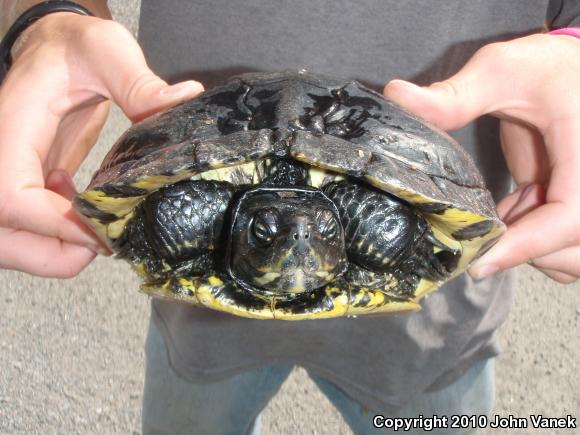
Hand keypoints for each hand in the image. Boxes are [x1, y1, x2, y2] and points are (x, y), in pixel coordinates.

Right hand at [0, 13, 203, 277]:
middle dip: (53, 252)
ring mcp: (11, 173)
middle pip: (3, 235)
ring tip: (97, 225)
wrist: (53, 50)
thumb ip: (138, 81)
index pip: (10, 195)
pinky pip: (28, 229)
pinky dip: (56, 237)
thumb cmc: (72, 47)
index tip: (104, 230)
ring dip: (55, 250)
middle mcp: (1, 155)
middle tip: (104, 240)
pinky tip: (82, 206)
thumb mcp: (105, 50)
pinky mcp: (24, 184)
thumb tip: (183, 101)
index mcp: (11, 126)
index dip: (55, 224)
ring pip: (12, 241)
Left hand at [384, 33, 579, 282]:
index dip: (527, 245)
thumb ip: (454, 95)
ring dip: (530, 250)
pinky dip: (534, 244)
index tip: (478, 262)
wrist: (572, 70)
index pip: (572, 217)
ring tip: (496, 217)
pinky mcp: (576, 202)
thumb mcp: (499, 71)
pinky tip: (508, 214)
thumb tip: (395, 96)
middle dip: (524, 251)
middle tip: (477, 234)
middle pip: (573, 249)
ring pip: (573, 256)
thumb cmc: (543, 66)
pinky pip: (565, 246)